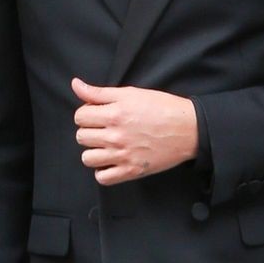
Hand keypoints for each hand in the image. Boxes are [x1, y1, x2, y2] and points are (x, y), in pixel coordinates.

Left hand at [71, 78, 198, 185]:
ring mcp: (123, 156)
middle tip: (105, 129)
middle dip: (90, 131)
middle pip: (81, 137)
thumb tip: (75, 85)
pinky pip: (103, 178)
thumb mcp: (130, 93)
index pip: (80, 116)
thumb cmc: (162, 108)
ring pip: (87, 158)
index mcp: (114, 114)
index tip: (99, 115)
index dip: (87, 113)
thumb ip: (99, 92)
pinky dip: (103, 171)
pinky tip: (112, 161)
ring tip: (107, 146)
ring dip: (94, 152)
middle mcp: (116, 136)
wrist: (188, 129)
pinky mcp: (131, 171)